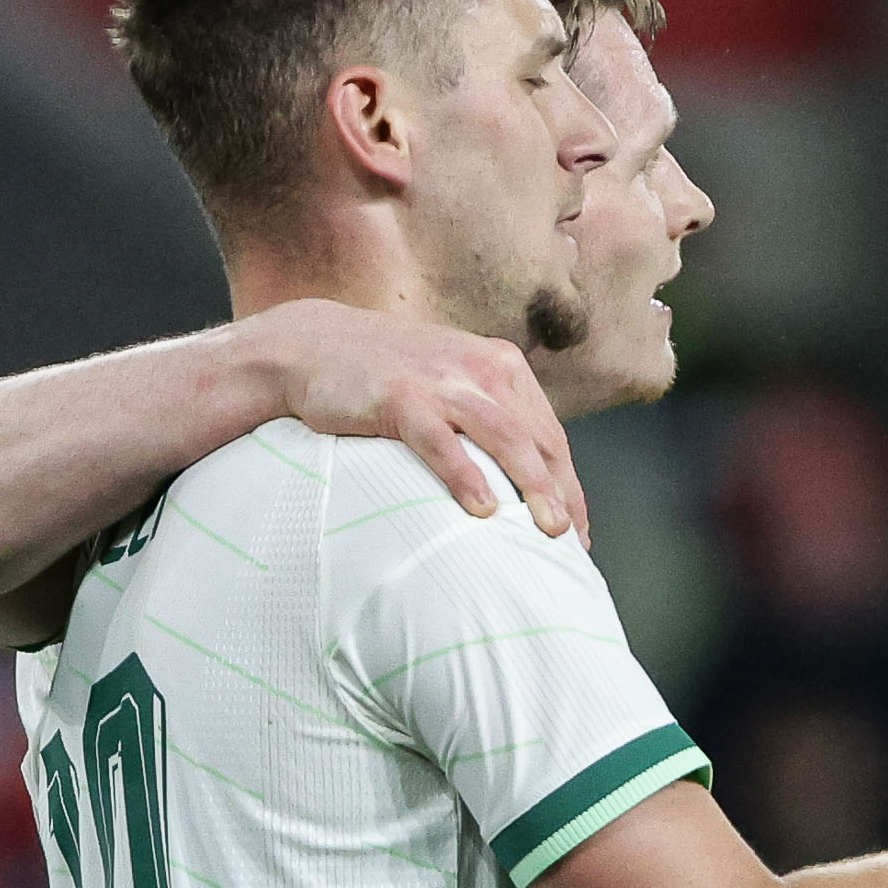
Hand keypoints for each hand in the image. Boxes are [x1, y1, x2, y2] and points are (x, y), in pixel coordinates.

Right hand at [244, 296, 588, 542]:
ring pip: (507, 438)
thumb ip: (486, 415)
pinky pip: (442, 442)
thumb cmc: (385, 373)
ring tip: (548, 529)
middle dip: (561, 495)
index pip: (549, 435)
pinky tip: (483, 509)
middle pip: (538, 441)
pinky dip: (466, 476)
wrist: (309, 343)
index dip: (569, 485)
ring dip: (533, 487)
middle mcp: (482, 370)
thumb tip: (520, 476)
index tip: (577, 530)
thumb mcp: (449, 381)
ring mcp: (443, 382)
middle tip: (572, 543)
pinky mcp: (401, 398)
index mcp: (501, 368)